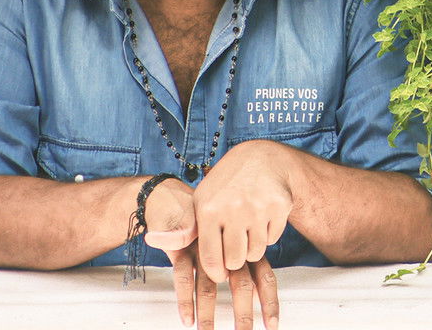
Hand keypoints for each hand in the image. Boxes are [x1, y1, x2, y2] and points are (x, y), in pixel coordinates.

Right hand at [155, 240, 279, 329]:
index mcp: (246, 250)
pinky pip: (184, 277)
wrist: (175, 200)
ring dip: (208, 313)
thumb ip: (247, 268)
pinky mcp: (182, 250)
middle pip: (240, 285)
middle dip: (243, 313)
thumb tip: (261, 296)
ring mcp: (205, 249)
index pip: (264, 277)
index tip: (272, 325)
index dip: (269, 302)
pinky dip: (185, 300)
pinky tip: (187, 319)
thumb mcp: (231, 247)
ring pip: (210, 286)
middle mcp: (228, 250)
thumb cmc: (210, 228)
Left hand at [194, 141, 292, 281]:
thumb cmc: (227, 184)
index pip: (211, 259)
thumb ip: (184, 227)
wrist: (262, 158)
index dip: (217, 272)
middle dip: (235, 260)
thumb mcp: (202, 199)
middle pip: (236, 260)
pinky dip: (267, 235)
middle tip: (235, 249)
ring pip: (256, 252)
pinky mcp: (279, 206)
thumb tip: (152, 240)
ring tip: (247, 232)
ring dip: (252, 248)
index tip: (220, 273)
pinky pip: (272, 239)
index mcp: (209, 209)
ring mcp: (258, 207)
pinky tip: (262, 219)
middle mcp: (233, 208)